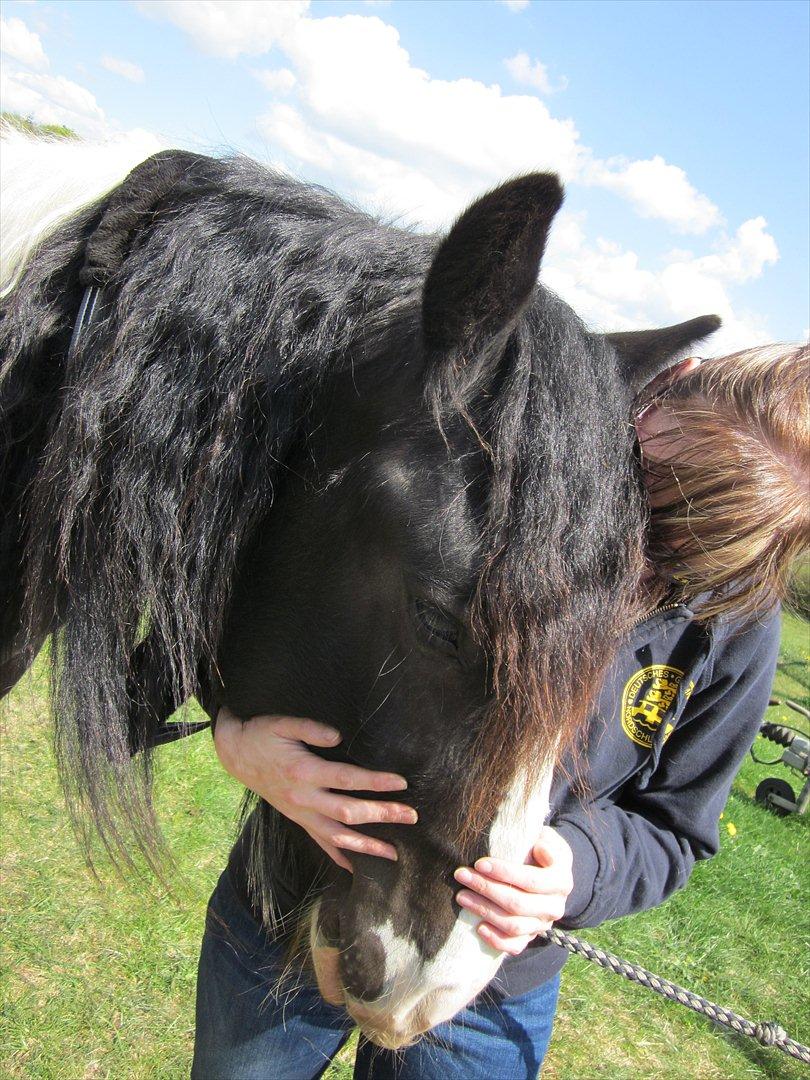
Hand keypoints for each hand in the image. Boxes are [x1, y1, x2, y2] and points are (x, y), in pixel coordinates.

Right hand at [214, 708, 416, 871]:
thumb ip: (311, 729)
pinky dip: (339, 856)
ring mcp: (300, 813)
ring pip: (336, 837)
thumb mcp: (282, 724)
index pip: (347, 779)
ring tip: (393, 855)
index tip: (400, 783)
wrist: (235, 754)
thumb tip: (338, 737)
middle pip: (348, 812)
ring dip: (366, 846)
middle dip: (381, 815)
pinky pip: (319, 843)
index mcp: (303, 772)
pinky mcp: (297, 819)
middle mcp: (303, 798)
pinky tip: (356, 867)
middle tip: (411, 816)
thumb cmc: (262, 735)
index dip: (375, 782)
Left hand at [453, 826, 573, 955]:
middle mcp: (555, 907)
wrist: (552, 874)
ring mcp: (543, 925)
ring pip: (513, 925)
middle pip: (518, 903)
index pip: (531, 880)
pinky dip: (496, 940)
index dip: (504, 873)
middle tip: (461, 875)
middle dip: (486, 888)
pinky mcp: (532, 937)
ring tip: (461, 896)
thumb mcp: (548, 839)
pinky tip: (478, 927)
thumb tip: (539, 847)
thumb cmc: (541, 850)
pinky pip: (515, 946)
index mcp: (561, 881)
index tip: (479, 863)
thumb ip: (546, 840)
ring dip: (484, 910)